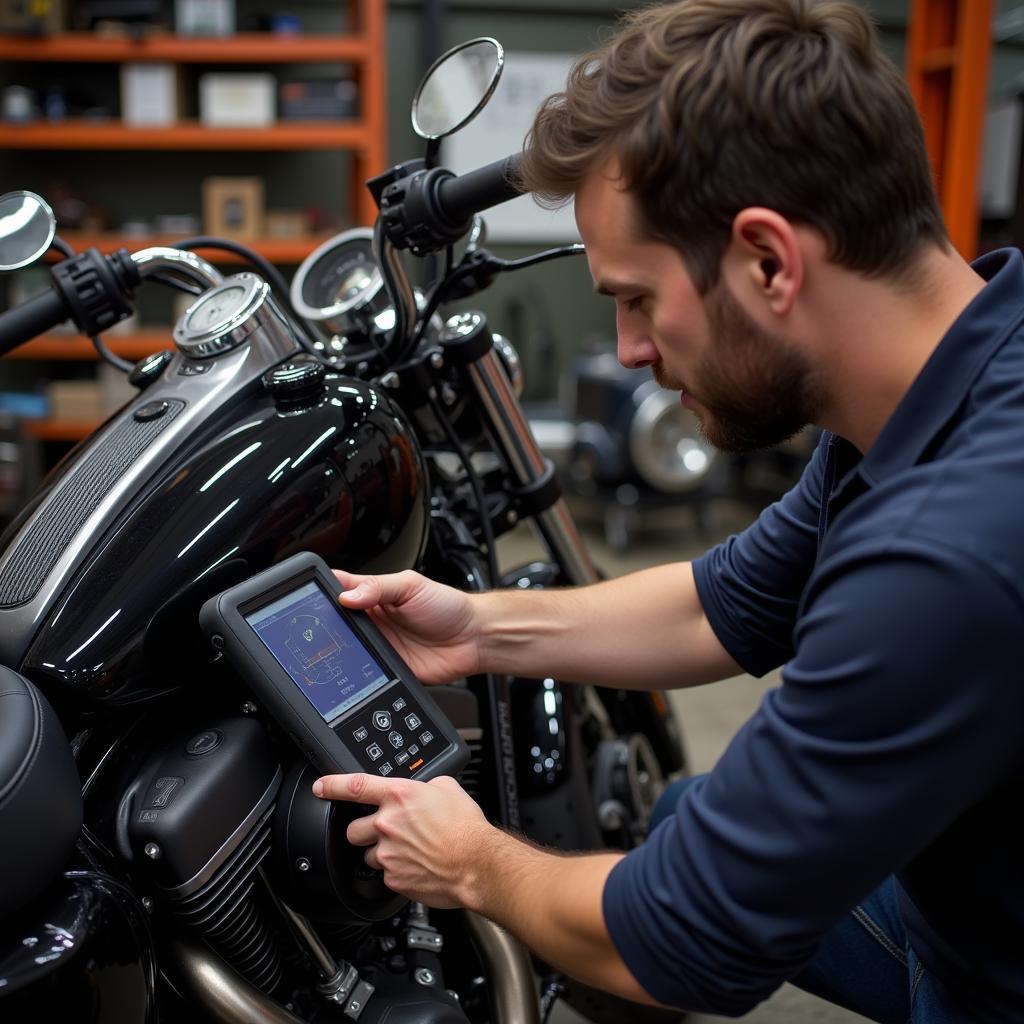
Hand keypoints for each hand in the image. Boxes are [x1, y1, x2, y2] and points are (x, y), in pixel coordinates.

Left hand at [313, 772, 492, 907]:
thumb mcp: (447, 788)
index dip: (332, 785)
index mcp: (399, 796)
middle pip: (353, 829)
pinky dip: (397, 872)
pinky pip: (385, 875)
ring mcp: (388, 853)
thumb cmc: (466, 827)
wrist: (477, 863)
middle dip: (364, 831)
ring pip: (368, 855)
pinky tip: (416, 867)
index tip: (319, 787)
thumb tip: (421, 789)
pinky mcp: (394, 878)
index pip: (354, 786)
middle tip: (384, 832)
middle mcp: (388, 823)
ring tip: (407, 852)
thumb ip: (424, 786)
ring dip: (381, 853)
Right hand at [332, 568, 479, 683]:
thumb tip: (347, 595)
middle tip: (319, 628)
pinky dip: (354, 674)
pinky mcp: (385, 669)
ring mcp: (377, 646)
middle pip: (336, 622)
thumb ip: (378, 587)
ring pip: (345, 649)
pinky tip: (352, 669)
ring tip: (334, 647)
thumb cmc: (448, 607)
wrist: (472, 639)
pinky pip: (363, 673)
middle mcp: (372, 621)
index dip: (323, 593)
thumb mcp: (411, 586)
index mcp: (374, 595)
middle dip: (325, 626)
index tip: (309, 597)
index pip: (340, 590)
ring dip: (338, 650)